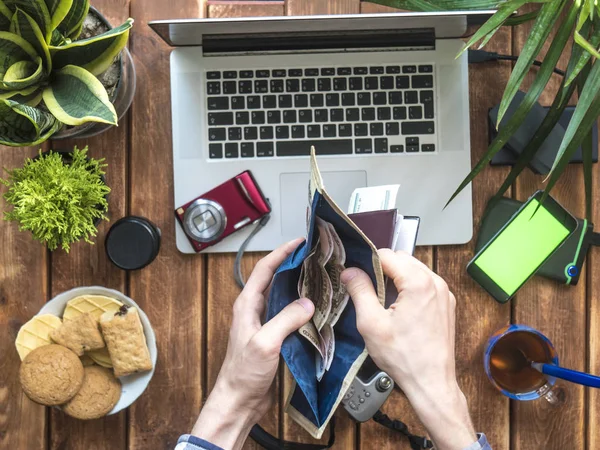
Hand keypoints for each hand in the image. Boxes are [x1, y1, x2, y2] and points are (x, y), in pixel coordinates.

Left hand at [191, 238, 314, 449]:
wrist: (239, 401)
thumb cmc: (243, 373)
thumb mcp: (265, 343)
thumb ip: (285, 320)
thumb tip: (308, 303)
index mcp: (247, 305)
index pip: (264, 269)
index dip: (281, 253)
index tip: (299, 242)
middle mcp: (255, 310)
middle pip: (275, 279)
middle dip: (293, 265)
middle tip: (314, 257)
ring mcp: (264, 323)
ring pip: (283, 297)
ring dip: (299, 287)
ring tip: (320, 278)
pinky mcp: (274, 337)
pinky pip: (289, 316)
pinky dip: (302, 309)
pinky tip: (317, 310)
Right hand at [341, 249, 476, 449]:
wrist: (431, 382)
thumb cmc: (403, 357)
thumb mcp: (371, 323)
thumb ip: (359, 290)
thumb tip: (350, 271)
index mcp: (418, 282)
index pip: (387, 255)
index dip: (367, 263)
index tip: (356, 277)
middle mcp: (435, 282)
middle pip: (402, 259)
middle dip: (383, 269)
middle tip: (368, 290)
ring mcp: (444, 293)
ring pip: (414, 269)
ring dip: (397, 277)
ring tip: (383, 301)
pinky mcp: (446, 303)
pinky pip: (424, 283)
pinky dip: (410, 287)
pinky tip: (399, 308)